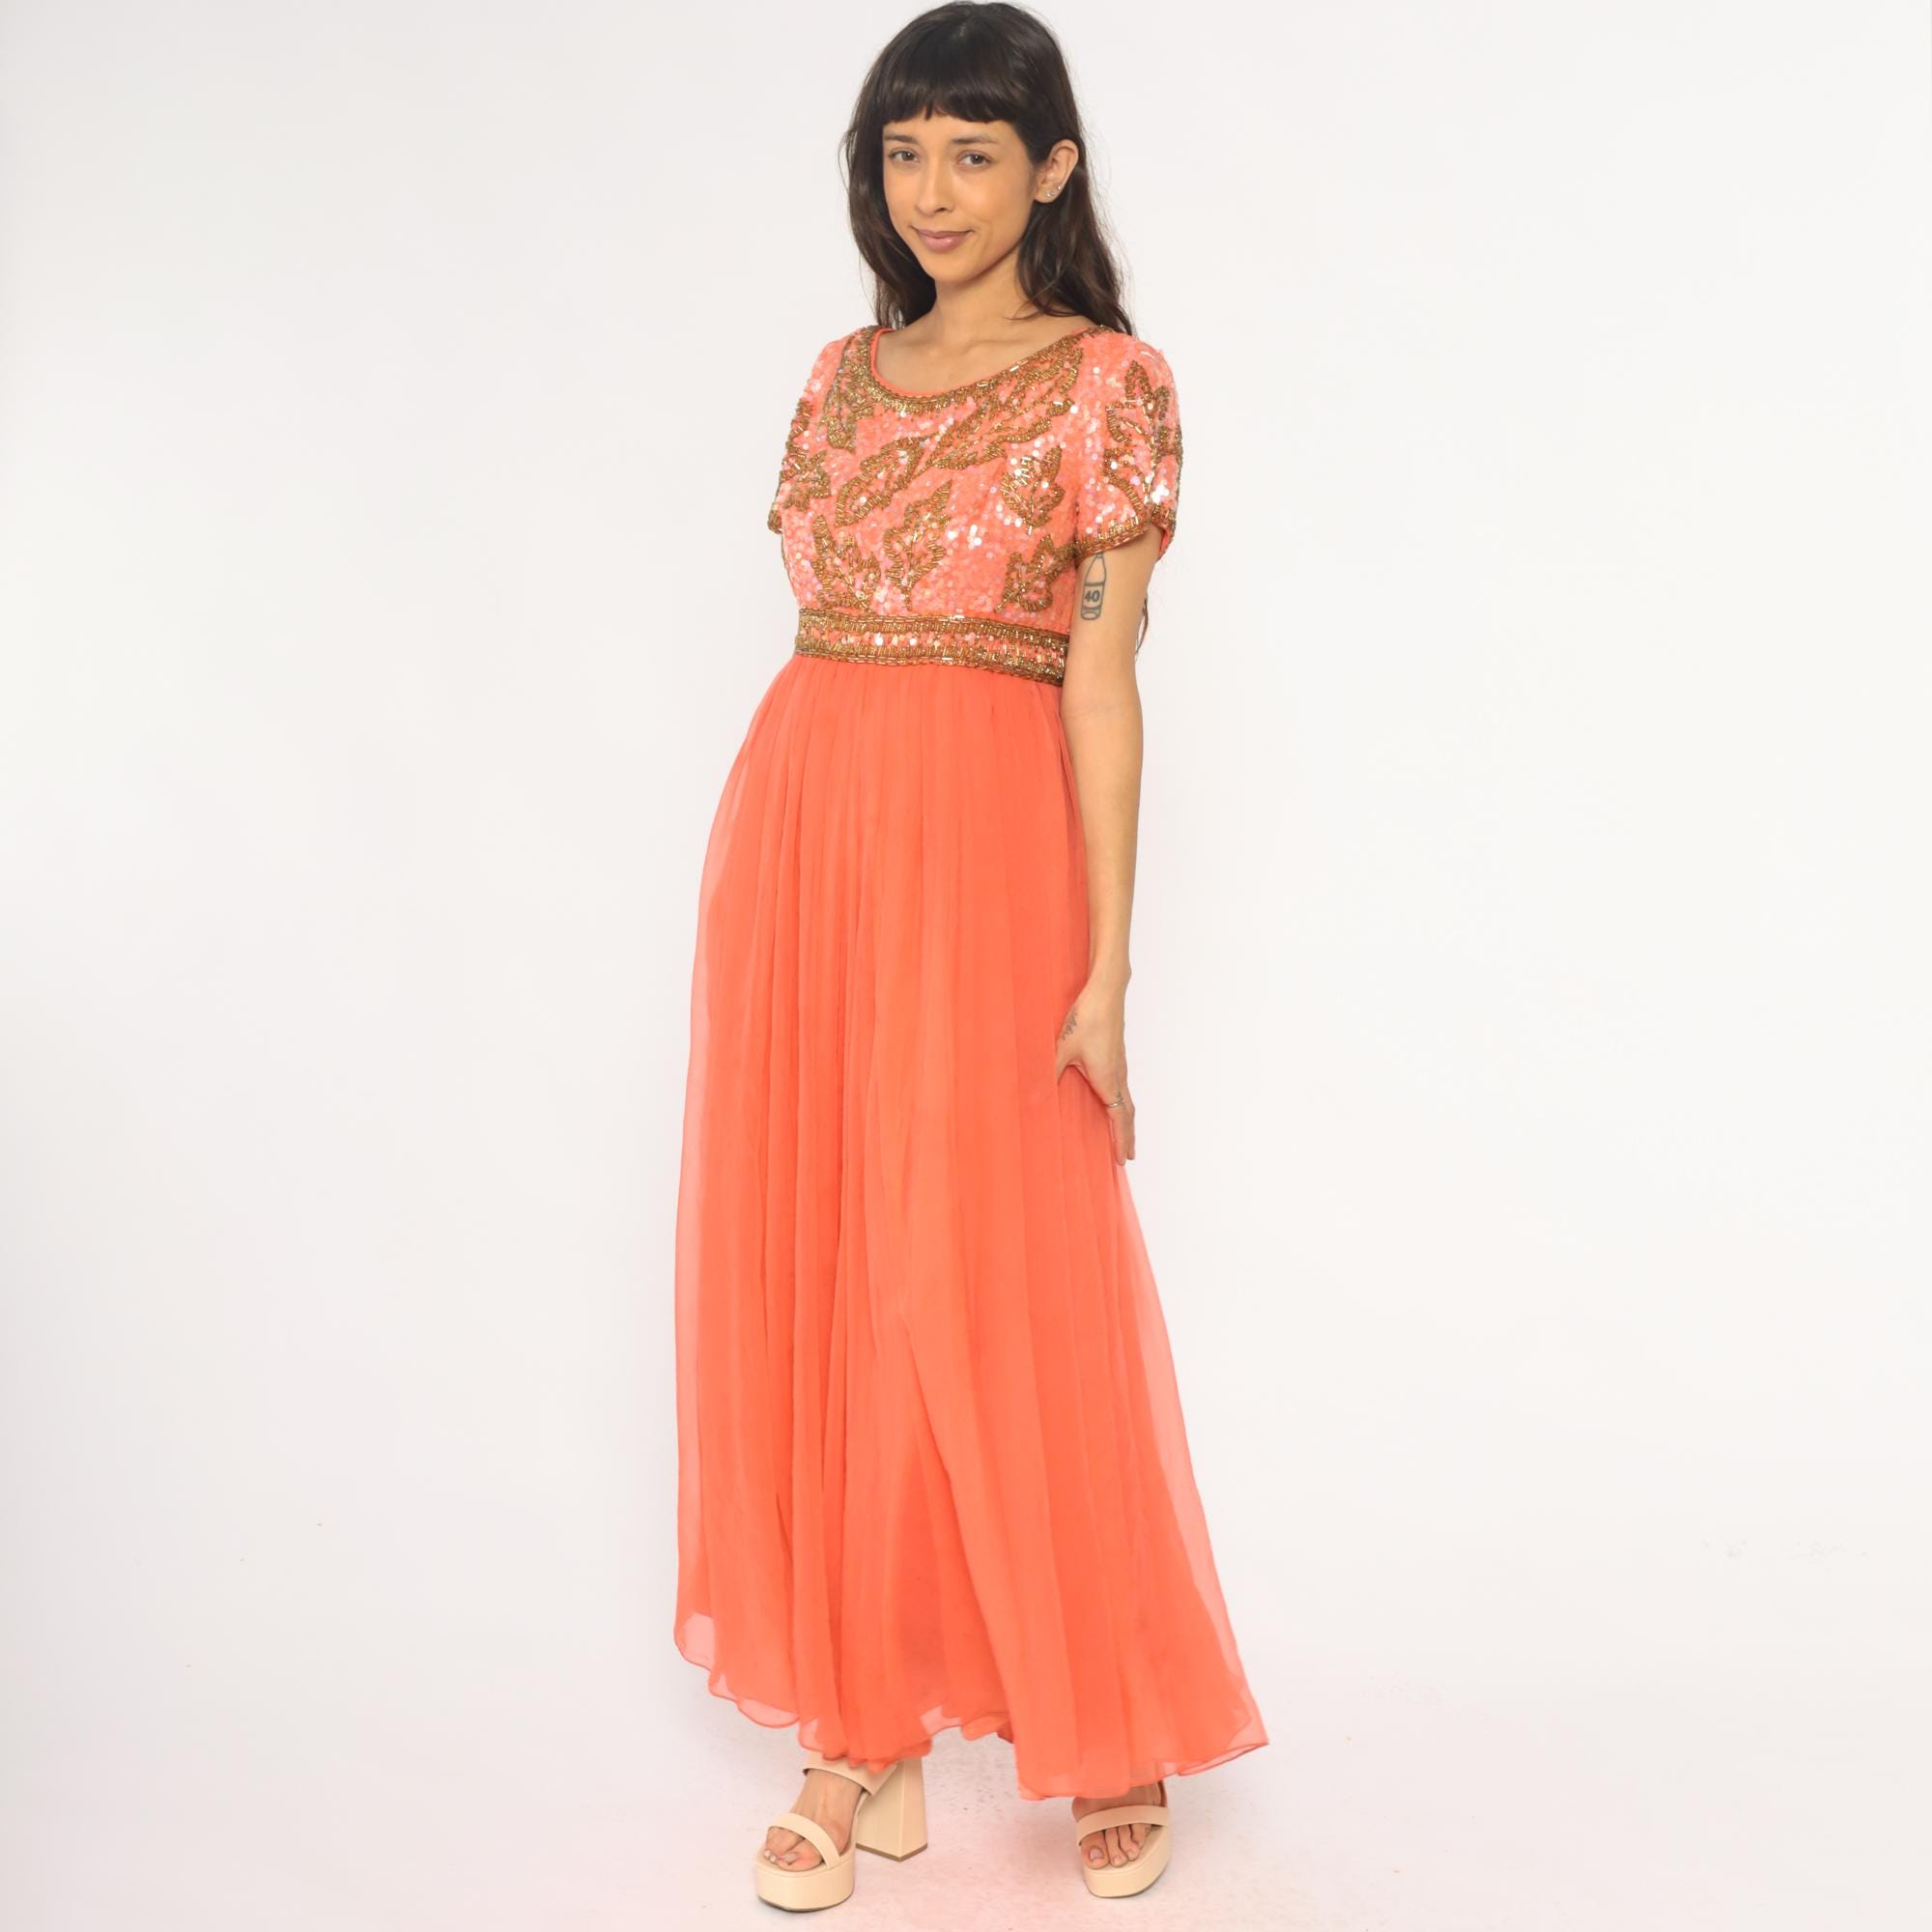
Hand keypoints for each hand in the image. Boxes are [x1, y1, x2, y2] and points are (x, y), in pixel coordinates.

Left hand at [1053, 975, 1133, 1163]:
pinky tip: (1111, 1099)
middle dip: (1128, 1135)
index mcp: (1108, 1079)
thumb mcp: (1062, 1048)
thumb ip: (1049, 1071)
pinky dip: (1122, 1102)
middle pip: (1128, 1112)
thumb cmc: (1088, 1019)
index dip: (1122, 1139)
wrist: (1105, 993)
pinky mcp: (1116, 1054)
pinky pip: (1122, 1086)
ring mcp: (1119, 1064)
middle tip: (1128, 1155)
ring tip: (1122, 1132)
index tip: (1124, 1159)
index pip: (1119, 1117)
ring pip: (1127, 1098)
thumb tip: (1033, 1095)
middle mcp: (1118, 1074)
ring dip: (1126, 1119)